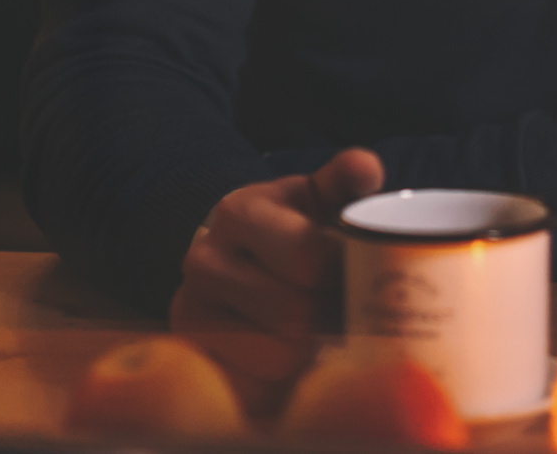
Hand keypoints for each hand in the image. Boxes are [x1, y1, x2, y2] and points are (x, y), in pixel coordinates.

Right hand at [169, 148, 384, 409]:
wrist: (232, 258)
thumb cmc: (291, 227)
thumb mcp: (316, 197)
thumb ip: (343, 180)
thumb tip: (365, 166)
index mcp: (239, 213)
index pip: (309, 256)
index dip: (348, 273)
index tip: (366, 275)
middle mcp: (204, 261)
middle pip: (295, 314)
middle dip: (334, 319)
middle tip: (353, 315)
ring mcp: (190, 313)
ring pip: (278, 360)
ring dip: (313, 356)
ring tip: (325, 337)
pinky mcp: (193, 360)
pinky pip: (254, 391)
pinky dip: (285, 387)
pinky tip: (297, 363)